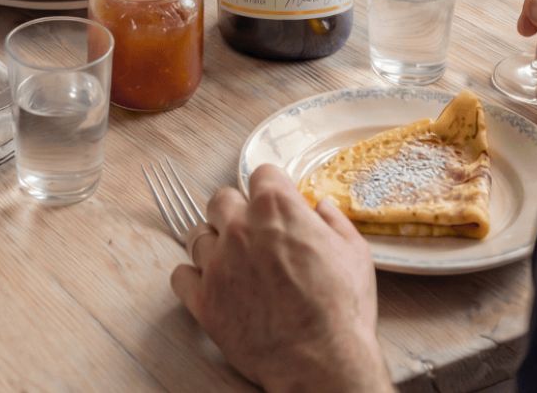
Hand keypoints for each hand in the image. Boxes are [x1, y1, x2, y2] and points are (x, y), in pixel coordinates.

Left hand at [170, 165, 390, 392]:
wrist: (323, 363)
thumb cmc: (342, 309)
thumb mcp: (355, 253)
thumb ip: (334, 221)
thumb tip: (321, 207)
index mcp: (277, 209)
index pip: (262, 174)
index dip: (272, 188)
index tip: (276, 202)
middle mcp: (240, 228)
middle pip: (222, 199)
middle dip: (236, 211)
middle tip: (252, 232)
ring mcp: (218, 264)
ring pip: (197, 235)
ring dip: (214, 244)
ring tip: (231, 261)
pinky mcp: (204, 300)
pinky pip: (180, 275)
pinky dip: (193, 278)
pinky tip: (211, 285)